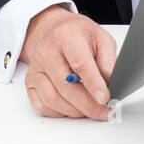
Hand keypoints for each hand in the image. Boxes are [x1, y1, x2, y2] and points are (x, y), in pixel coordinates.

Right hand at [19, 5, 116, 119]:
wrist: (52, 30)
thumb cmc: (76, 34)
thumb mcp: (101, 38)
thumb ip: (109, 61)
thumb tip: (113, 85)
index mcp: (67, 36)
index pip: (79, 63)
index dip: (93, 84)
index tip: (105, 98)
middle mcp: (47, 52)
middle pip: (65, 86)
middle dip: (88, 105)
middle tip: (104, 112)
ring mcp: (36, 68)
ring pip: (52, 99)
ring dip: (75, 111)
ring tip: (91, 110)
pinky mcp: (30, 83)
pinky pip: (42, 106)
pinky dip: (60, 113)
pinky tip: (73, 108)